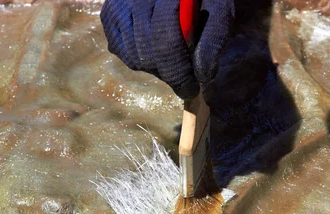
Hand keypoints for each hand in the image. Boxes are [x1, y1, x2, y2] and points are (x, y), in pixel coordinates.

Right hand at [101, 0, 234, 99]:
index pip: (165, 42)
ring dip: (154, 68)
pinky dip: (137, 58)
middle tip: (184, 80)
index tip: (191, 90)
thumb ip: (213, 38)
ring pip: (132, 55)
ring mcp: (119, 4)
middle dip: (168, 73)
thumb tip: (202, 76)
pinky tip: (154, 51)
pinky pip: (119, 49)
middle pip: (146, 53)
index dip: (178, 72)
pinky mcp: (110, 12)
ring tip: (172, 63)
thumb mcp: (219, 10)